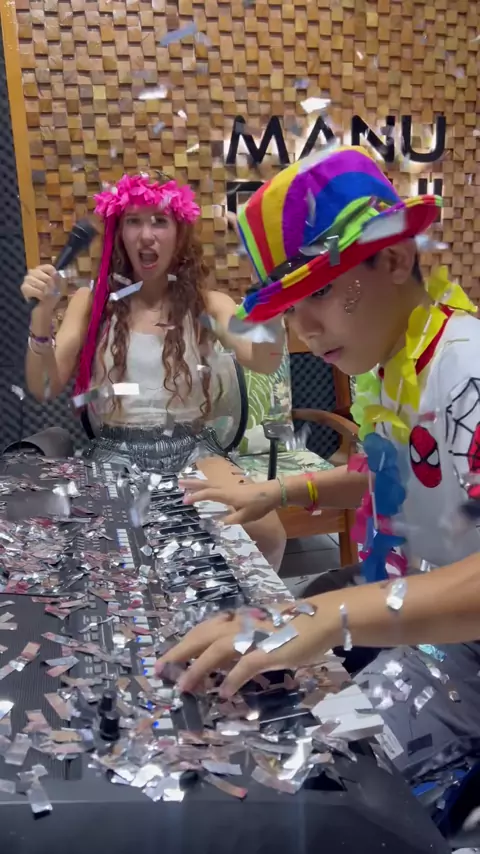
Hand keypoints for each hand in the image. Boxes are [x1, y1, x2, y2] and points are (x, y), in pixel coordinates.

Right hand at [20, 265, 60, 312]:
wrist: (44, 307)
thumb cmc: (51, 295)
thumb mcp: (58, 286)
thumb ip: (58, 279)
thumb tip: (56, 273)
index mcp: (41, 269)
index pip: (50, 268)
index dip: (56, 278)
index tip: (56, 285)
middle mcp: (33, 271)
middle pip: (48, 278)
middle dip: (52, 288)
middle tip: (51, 293)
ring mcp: (27, 279)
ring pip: (43, 286)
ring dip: (47, 294)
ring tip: (45, 296)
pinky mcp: (24, 287)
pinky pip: (37, 291)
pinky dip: (41, 296)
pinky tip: (40, 298)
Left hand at [155, 602, 333, 696]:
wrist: (319, 620)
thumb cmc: (292, 625)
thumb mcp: (261, 630)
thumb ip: (242, 642)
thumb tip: (224, 660)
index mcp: (237, 620)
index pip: (203, 630)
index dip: (183, 644)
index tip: (167, 658)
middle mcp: (240, 625)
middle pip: (201, 637)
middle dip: (179, 654)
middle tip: (160, 671)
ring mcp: (252, 637)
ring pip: (215, 651)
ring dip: (197, 669)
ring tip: (184, 688)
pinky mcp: (266, 652)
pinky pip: (244, 667)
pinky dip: (232, 680)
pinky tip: (224, 694)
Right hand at [179, 477, 281, 523]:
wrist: (272, 493)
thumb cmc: (259, 505)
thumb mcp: (245, 517)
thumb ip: (231, 519)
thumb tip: (218, 522)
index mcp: (227, 495)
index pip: (207, 494)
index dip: (195, 497)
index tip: (184, 500)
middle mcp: (226, 488)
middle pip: (206, 484)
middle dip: (192, 483)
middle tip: (178, 482)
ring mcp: (229, 487)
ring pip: (210, 483)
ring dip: (198, 482)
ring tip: (186, 482)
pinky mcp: (234, 488)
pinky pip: (216, 484)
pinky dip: (206, 484)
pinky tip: (205, 487)